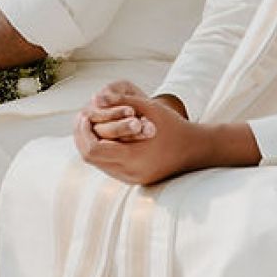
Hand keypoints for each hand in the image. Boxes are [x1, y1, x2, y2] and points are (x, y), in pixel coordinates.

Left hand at [72, 87, 259, 185]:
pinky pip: (107, 165)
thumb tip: (95, 97)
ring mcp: (130, 179)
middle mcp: (129, 173)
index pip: (93, 150)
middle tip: (81, 118)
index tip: (84, 115)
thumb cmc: (173, 126)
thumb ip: (122, 101)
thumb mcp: (150, 109)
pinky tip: (101, 134)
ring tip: (88, 124)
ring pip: (97, 163)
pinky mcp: (132, 179)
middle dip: (82, 137)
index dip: (83, 132)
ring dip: (89, 143)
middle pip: (90, 158)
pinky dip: (101, 150)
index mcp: (133, 158)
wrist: (195, 150)